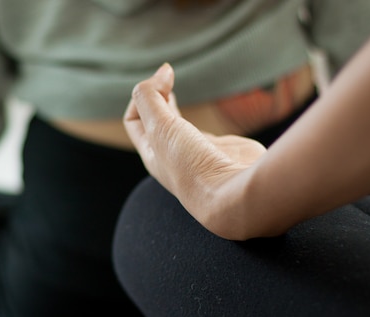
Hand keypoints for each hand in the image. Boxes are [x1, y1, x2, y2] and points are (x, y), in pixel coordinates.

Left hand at [124, 63, 266, 237]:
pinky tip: (207, 113)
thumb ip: (151, 96)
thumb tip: (163, 71)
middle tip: (168, 76)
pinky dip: (202, 118)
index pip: (134, 119)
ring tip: (173, 88)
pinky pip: (206, 131)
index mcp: (152, 154)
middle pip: (155, 121)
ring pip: (179, 126)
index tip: (166, 80)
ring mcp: (198, 154)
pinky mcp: (223, 151)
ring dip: (174, 107)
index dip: (144, 94)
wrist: (234, 192)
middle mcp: (172, 157)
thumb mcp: (159, 126)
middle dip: (157, 97)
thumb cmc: (192, 164)